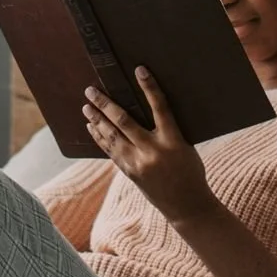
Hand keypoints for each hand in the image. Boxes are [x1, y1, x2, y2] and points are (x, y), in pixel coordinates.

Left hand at [82, 69, 214, 228]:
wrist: (187, 206)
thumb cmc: (190, 171)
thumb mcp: (185, 146)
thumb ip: (169, 129)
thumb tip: (148, 107)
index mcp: (173, 141)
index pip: (160, 108)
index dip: (150, 87)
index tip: (139, 70)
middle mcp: (153, 151)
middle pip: (124, 122)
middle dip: (105, 104)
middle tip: (90, 90)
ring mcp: (139, 163)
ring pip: (112, 137)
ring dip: (97, 119)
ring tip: (86, 106)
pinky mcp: (130, 173)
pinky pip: (111, 151)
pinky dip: (100, 137)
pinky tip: (92, 127)